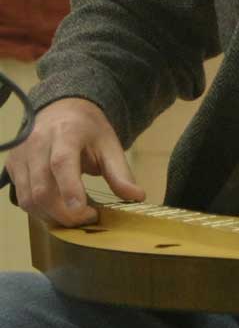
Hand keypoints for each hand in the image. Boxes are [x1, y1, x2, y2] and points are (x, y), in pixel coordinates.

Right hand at [6, 97, 144, 225]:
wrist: (63, 109)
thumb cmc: (88, 129)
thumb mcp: (109, 145)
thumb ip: (120, 172)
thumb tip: (137, 196)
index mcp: (65, 132)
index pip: (61, 163)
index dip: (69, 188)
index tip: (82, 210)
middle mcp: (37, 143)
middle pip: (42, 188)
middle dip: (64, 213)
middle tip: (89, 218)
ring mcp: (21, 155)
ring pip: (28, 198)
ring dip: (51, 216)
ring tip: (75, 215)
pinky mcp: (13, 166)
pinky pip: (22, 198)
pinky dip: (40, 211)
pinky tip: (58, 210)